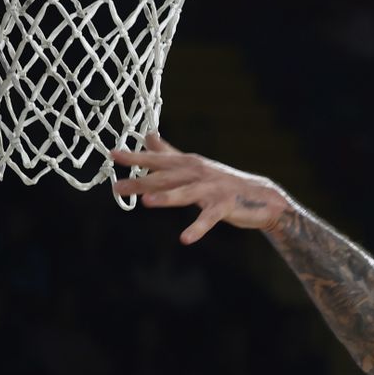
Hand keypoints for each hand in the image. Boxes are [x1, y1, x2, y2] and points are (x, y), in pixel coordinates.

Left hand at [109, 133, 290, 243]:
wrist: (261, 196)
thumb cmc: (223, 182)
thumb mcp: (193, 166)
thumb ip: (169, 153)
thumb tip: (148, 136)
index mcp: (187, 164)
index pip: (157, 160)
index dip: (135, 158)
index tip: (112, 155)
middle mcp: (197, 173)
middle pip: (165, 178)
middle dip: (140, 182)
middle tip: (116, 188)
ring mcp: (211, 189)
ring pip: (185, 193)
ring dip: (166, 198)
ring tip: (145, 203)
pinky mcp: (225, 206)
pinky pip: (209, 218)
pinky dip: (198, 228)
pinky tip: (185, 239)